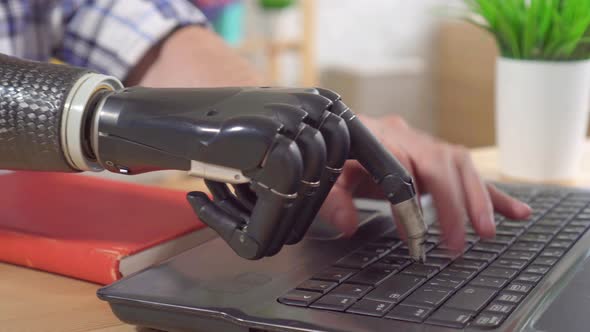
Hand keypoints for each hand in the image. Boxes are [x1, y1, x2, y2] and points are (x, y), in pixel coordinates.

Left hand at [318, 114, 531, 251]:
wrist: (343, 133)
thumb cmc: (337, 152)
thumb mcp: (325, 174)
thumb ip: (332, 197)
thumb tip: (347, 223)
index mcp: (379, 138)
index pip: (402, 168)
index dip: (410, 202)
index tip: (412, 235)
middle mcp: (407, 138)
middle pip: (442, 164)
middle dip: (456, 202)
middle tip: (462, 239)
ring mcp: (425, 146)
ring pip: (461, 166)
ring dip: (479, 198)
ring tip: (490, 229)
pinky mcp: (436, 158)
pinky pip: (468, 174)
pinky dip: (491, 193)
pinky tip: (515, 211)